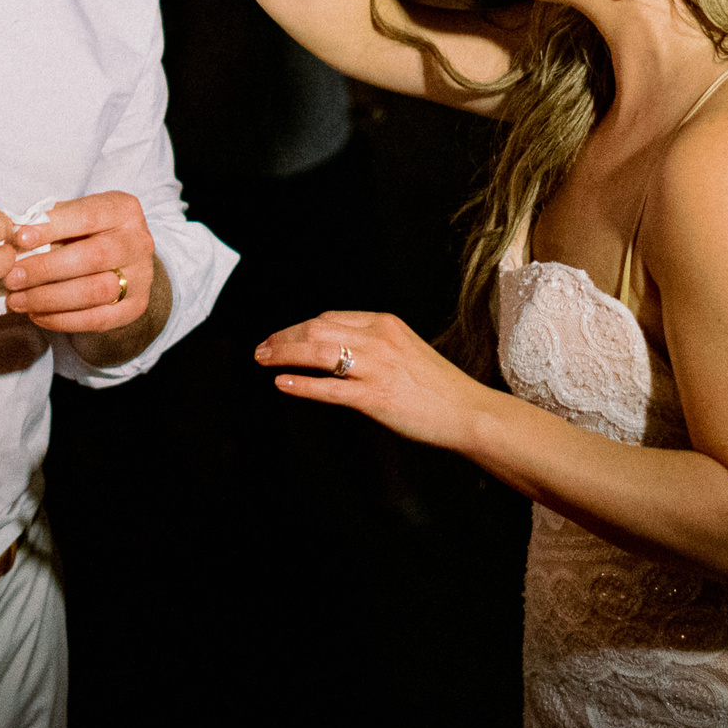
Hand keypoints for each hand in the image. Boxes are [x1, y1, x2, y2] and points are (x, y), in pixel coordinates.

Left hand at [2, 190, 157, 332]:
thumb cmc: (87, 232)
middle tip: (11, 278)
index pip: (87, 217)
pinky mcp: (135, 307)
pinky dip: (62, 320)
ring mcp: (142, 277)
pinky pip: (98, 319)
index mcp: (123, 210)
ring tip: (17, 301)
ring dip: (50, 298)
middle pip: (94, 257)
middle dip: (46, 269)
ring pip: (96, 291)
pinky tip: (36, 315)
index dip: (52, 228)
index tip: (19, 238)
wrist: (122, 260)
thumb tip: (9, 234)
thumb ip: (47, 222)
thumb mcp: (73, 216)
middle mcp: (139, 242)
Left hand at [256, 310, 499, 451]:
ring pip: (318, 352)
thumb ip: (372, 343)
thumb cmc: (437, 385)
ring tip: (263, 360)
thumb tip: (334, 346)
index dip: (297, 327)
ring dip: (284, 354)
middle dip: (283, 337)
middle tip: (261, 348)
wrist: (466, 410)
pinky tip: (284, 383)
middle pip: (316, 330)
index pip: (328, 317)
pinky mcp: (375, 396)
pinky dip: (302, 384)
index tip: (281, 337)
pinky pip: (329, 388)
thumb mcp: (405, 348)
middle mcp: (378, 339)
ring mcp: (376, 367)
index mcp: (384, 324)